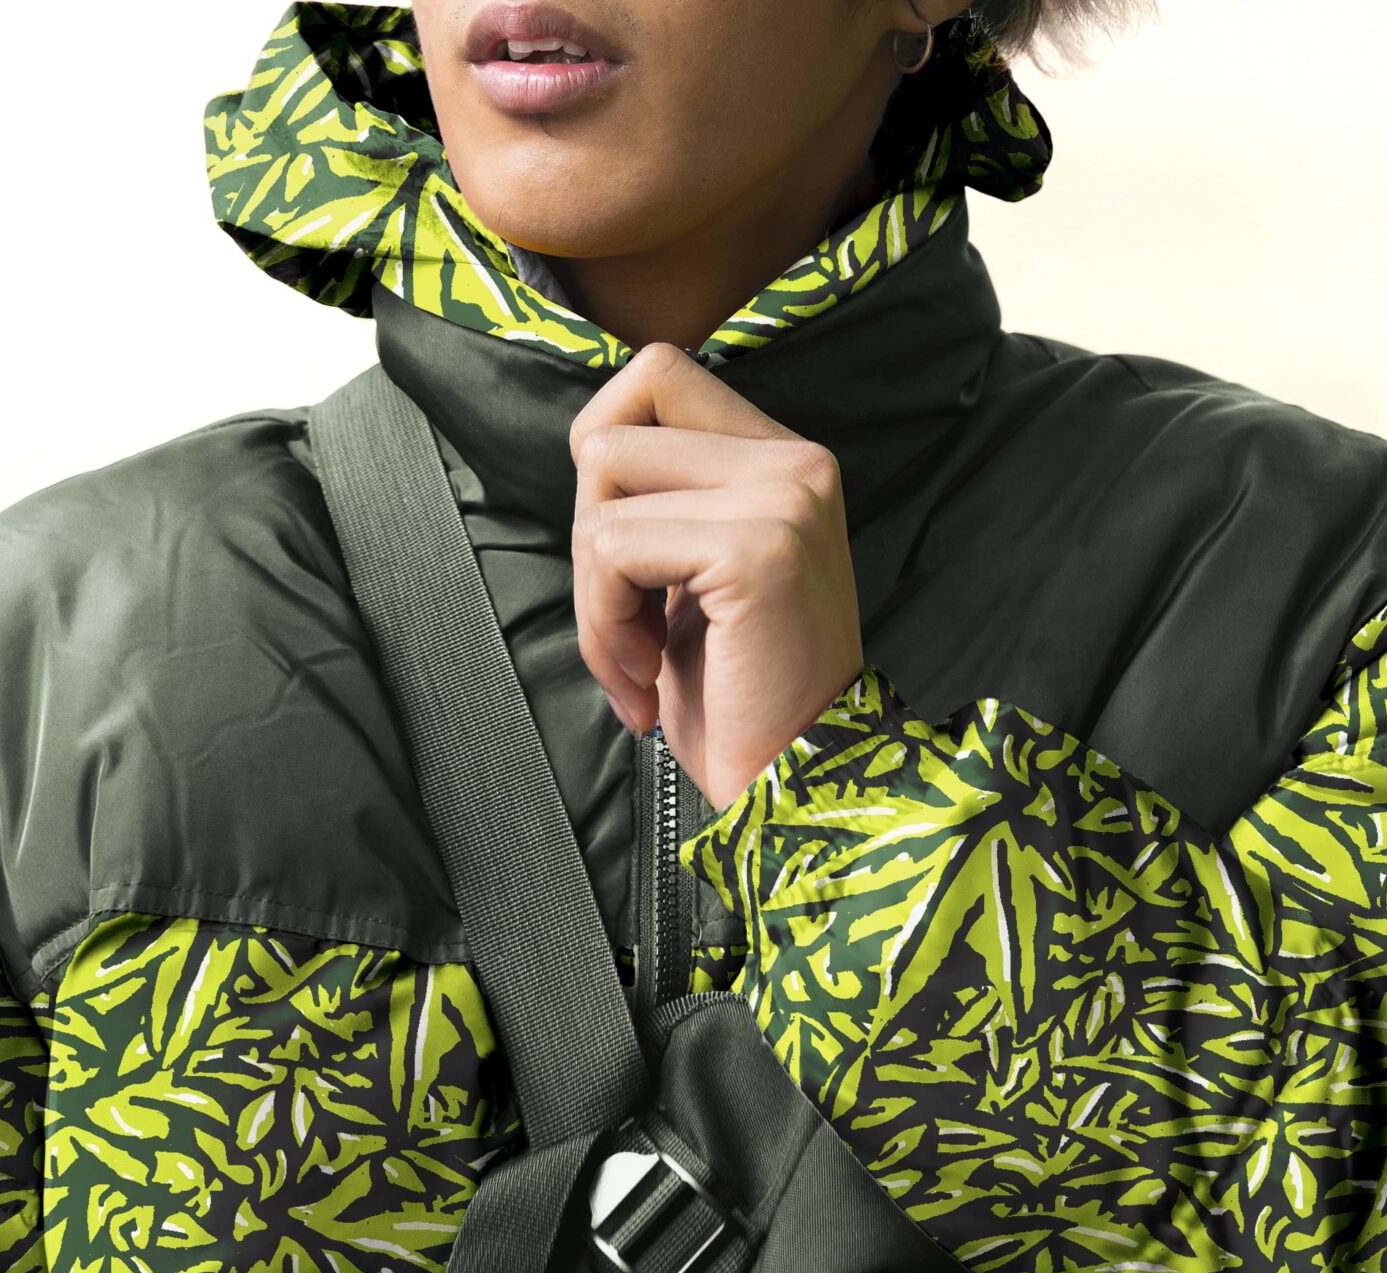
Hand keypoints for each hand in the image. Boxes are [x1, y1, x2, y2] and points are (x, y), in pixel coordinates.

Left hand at [568, 342, 863, 814]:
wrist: (795, 785)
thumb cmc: (739, 696)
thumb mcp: (699, 570)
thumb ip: (669, 494)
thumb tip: (592, 445)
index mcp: (787, 461)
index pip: (658, 373)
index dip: (604, 452)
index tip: (623, 550)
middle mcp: (796, 464)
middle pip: (612, 432)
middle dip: (589, 538)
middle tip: (627, 623)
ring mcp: (782, 500)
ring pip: (602, 489)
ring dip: (593, 591)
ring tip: (639, 656)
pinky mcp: (756, 549)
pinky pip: (612, 546)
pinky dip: (603, 621)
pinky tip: (646, 675)